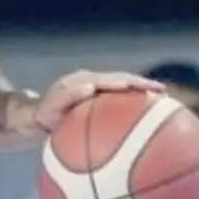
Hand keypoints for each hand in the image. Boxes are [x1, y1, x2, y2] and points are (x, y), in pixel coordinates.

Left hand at [32, 70, 164, 134]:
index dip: (131, 82)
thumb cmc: (42, 115)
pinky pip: (118, 101)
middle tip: (164, 94)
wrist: (33, 117)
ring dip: (142, 93)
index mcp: (84, 81)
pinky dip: (132, 104)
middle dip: (144, 85)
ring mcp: (95, 90)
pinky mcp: (96, 100)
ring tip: (164, 103)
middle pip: (123, 80)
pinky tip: (146, 120)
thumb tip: (90, 87)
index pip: (113, 79)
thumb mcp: (49, 106)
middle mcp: (92, 82)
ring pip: (123, 89)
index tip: (148, 89)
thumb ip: (66, 97)